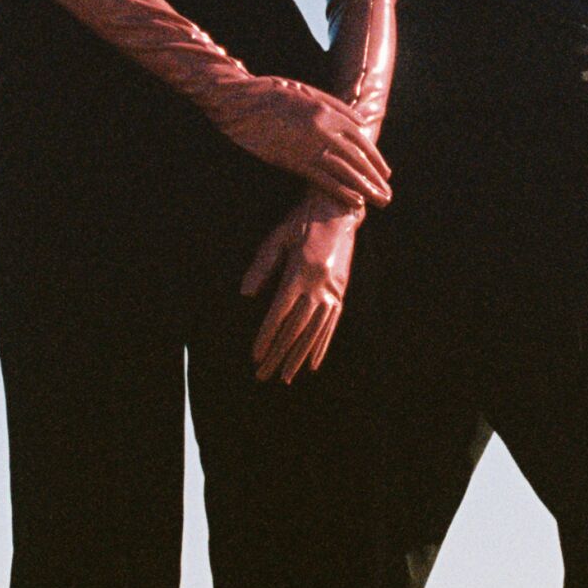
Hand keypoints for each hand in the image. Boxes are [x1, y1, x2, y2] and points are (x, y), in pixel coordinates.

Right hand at [212, 78, 390, 206]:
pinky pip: (323, 179)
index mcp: (328, 111)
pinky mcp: (293, 159)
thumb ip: (336, 106)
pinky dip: (341, 191)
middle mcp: (324, 128)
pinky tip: (355, 201)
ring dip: (364, 188)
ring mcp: (309, 145)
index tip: (385, 172)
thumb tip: (360, 123)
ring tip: (378, 201)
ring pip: (345, 170)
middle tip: (387, 194)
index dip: (375, 158)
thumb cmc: (273, 93)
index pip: (361, 139)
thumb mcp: (308, 92)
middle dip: (375, 177)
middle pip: (357, 157)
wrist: (241, 100)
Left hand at [242, 193, 362, 381]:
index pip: (280, 312)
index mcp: (301, 271)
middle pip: (297, 328)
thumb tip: (246, 293)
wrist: (338, 211)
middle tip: (263, 375)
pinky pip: (331, 324)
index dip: (267, 336)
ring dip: (299, 356)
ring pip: (315, 331)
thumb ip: (262, 266)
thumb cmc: (302, 222)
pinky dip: (321, 345)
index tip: (256, 355)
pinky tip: (312, 363)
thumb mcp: (278, 238)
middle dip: (279, 354)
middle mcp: (320, 285)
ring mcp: (333, 290)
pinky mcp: (341, 292)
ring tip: (286, 377)